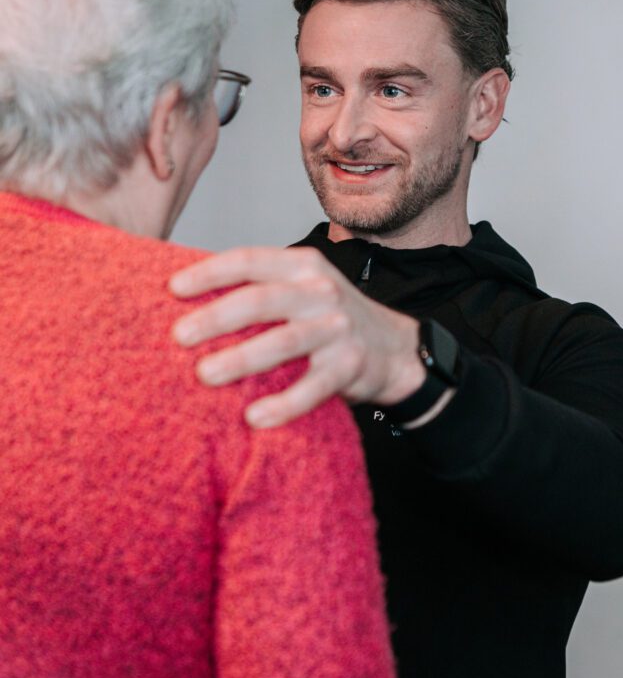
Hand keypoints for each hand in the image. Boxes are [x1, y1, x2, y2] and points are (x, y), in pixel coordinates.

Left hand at [170, 246, 425, 427]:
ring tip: (204, 375)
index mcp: (302, 265)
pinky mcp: (350, 366)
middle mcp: (320, 291)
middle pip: (260, 300)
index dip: (210, 273)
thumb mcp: (301, 288)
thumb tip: (188, 300)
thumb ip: (260, 288)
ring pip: (283, 342)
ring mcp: (336, 328)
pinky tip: (254, 417)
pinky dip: (283, 404)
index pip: (249, 260)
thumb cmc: (329, 318)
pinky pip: (312, 388)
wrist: (394, 348)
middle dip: (215, 317)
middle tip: (179, 336)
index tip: (173, 288)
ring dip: (240, 359)